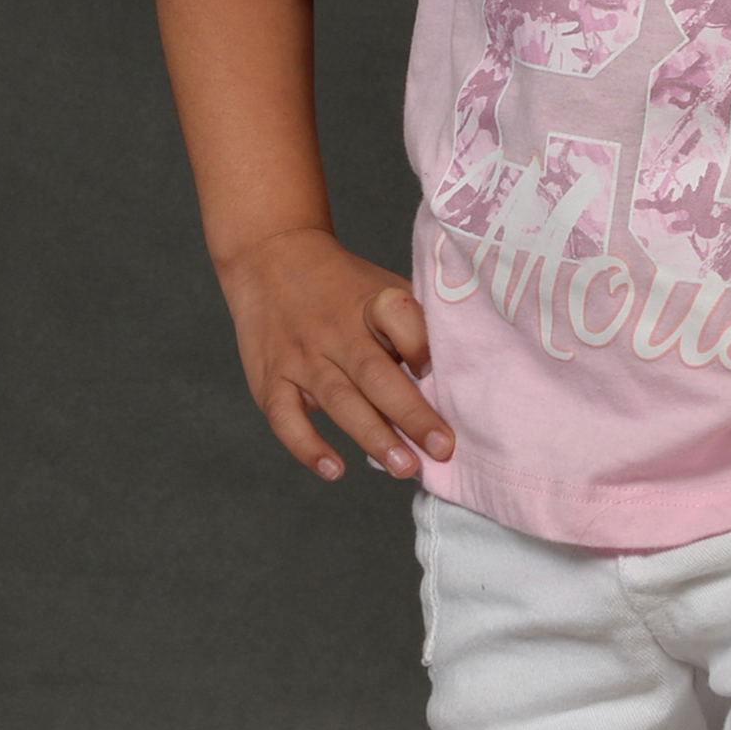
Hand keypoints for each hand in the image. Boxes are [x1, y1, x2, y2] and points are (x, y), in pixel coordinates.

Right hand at [219, 225, 454, 483]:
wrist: (271, 258)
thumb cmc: (345, 288)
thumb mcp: (383, 288)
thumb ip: (416, 326)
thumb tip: (459, 378)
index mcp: (371, 302)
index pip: (399, 315)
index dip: (421, 342)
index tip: (439, 371)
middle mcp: (335, 330)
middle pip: (375, 373)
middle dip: (411, 414)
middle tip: (443, 449)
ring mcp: (301, 356)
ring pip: (339, 400)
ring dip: (373, 437)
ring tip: (405, 468)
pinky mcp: (271, 379)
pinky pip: (285, 418)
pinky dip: (308, 447)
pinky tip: (335, 470)